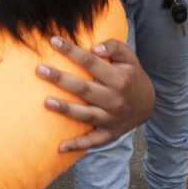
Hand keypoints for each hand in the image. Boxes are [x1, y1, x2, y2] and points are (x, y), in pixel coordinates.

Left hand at [37, 36, 154, 153]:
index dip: (72, 51)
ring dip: (66, 109)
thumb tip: (94, 48)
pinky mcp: (109, 134)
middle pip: (84, 89)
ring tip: (46, 102)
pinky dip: (78, 145)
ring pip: (85, 114)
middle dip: (61, 79)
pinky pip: (92, 141)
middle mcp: (115, 99)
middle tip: (40, 69)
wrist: (147, 104)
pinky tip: (60, 147)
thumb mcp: (129, 57)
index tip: (54, 40)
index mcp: (119, 79)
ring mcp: (111, 118)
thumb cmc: (131, 75)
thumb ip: (114, 47)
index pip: (91, 62)